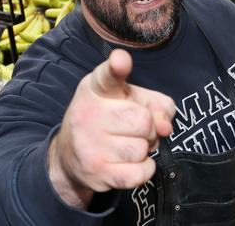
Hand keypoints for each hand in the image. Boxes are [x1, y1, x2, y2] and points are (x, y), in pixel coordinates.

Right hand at [48, 49, 175, 206]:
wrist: (69, 156)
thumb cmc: (107, 120)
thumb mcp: (129, 100)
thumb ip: (156, 104)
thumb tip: (165, 127)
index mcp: (96, 89)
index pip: (108, 75)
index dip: (117, 66)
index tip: (121, 60)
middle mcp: (88, 114)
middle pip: (144, 121)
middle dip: (149, 129)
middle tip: (135, 130)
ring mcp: (89, 144)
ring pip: (142, 149)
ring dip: (144, 150)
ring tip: (128, 145)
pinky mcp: (96, 172)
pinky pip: (139, 173)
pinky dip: (145, 169)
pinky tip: (133, 163)